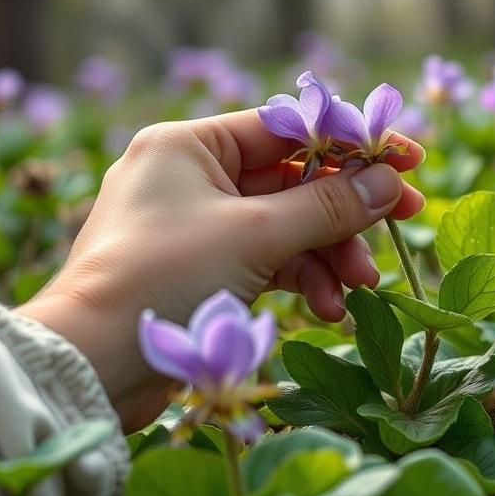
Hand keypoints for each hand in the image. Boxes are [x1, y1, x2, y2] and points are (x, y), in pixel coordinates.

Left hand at [18, 110, 423, 428]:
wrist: (90, 367)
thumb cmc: (163, 278)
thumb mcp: (255, 236)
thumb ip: (327, 206)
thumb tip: (387, 183)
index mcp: (190, 144)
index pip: (287, 128)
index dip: (349, 142)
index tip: (404, 158)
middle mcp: (191, 175)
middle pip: (292, 180)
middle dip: (344, 209)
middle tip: (404, 218)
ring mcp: (196, 224)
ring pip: (284, 224)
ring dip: (327, 253)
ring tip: (361, 285)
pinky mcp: (202, 268)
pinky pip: (265, 259)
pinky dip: (298, 279)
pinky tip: (328, 309)